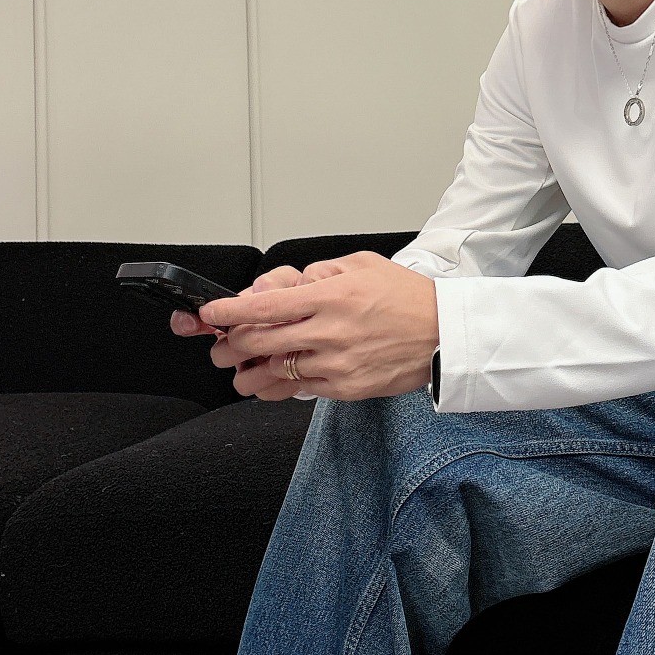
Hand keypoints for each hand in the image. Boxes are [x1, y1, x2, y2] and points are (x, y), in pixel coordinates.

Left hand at [194, 252, 438, 402]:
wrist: (443, 334)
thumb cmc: (405, 297)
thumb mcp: (361, 265)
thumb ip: (317, 272)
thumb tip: (281, 286)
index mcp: (330, 296)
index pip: (264, 306)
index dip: (228, 312)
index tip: (212, 314)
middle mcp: (328, 331)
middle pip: (258, 343)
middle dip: (229, 346)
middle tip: (221, 345)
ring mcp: (335, 364)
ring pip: (274, 371)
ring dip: (249, 372)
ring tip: (241, 370)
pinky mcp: (344, 388)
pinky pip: (300, 389)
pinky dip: (282, 384)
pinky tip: (277, 379)